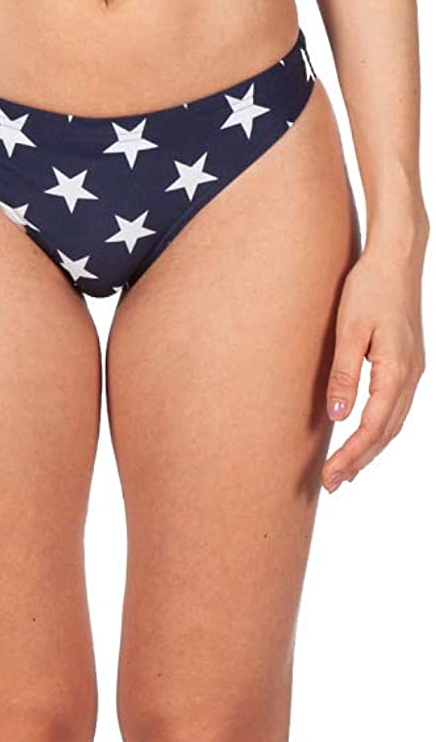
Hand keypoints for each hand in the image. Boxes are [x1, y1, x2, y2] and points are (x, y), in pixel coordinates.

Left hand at [322, 234, 426, 492]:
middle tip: (332, 484)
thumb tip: (338, 417)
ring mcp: (413, 370)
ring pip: (394, 422)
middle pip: (387, 432)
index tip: (329, 476)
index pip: (373, 427)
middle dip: (360, 461)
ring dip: (370, 448)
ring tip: (345, 470)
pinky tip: (364, 433)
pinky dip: (380, 427)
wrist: (396, 257)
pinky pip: (395, 406)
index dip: (351, 455)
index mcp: (397, 371)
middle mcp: (411, 376)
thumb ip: (345, 374)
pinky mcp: (408, 362)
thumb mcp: (350, 329)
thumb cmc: (369, 287)